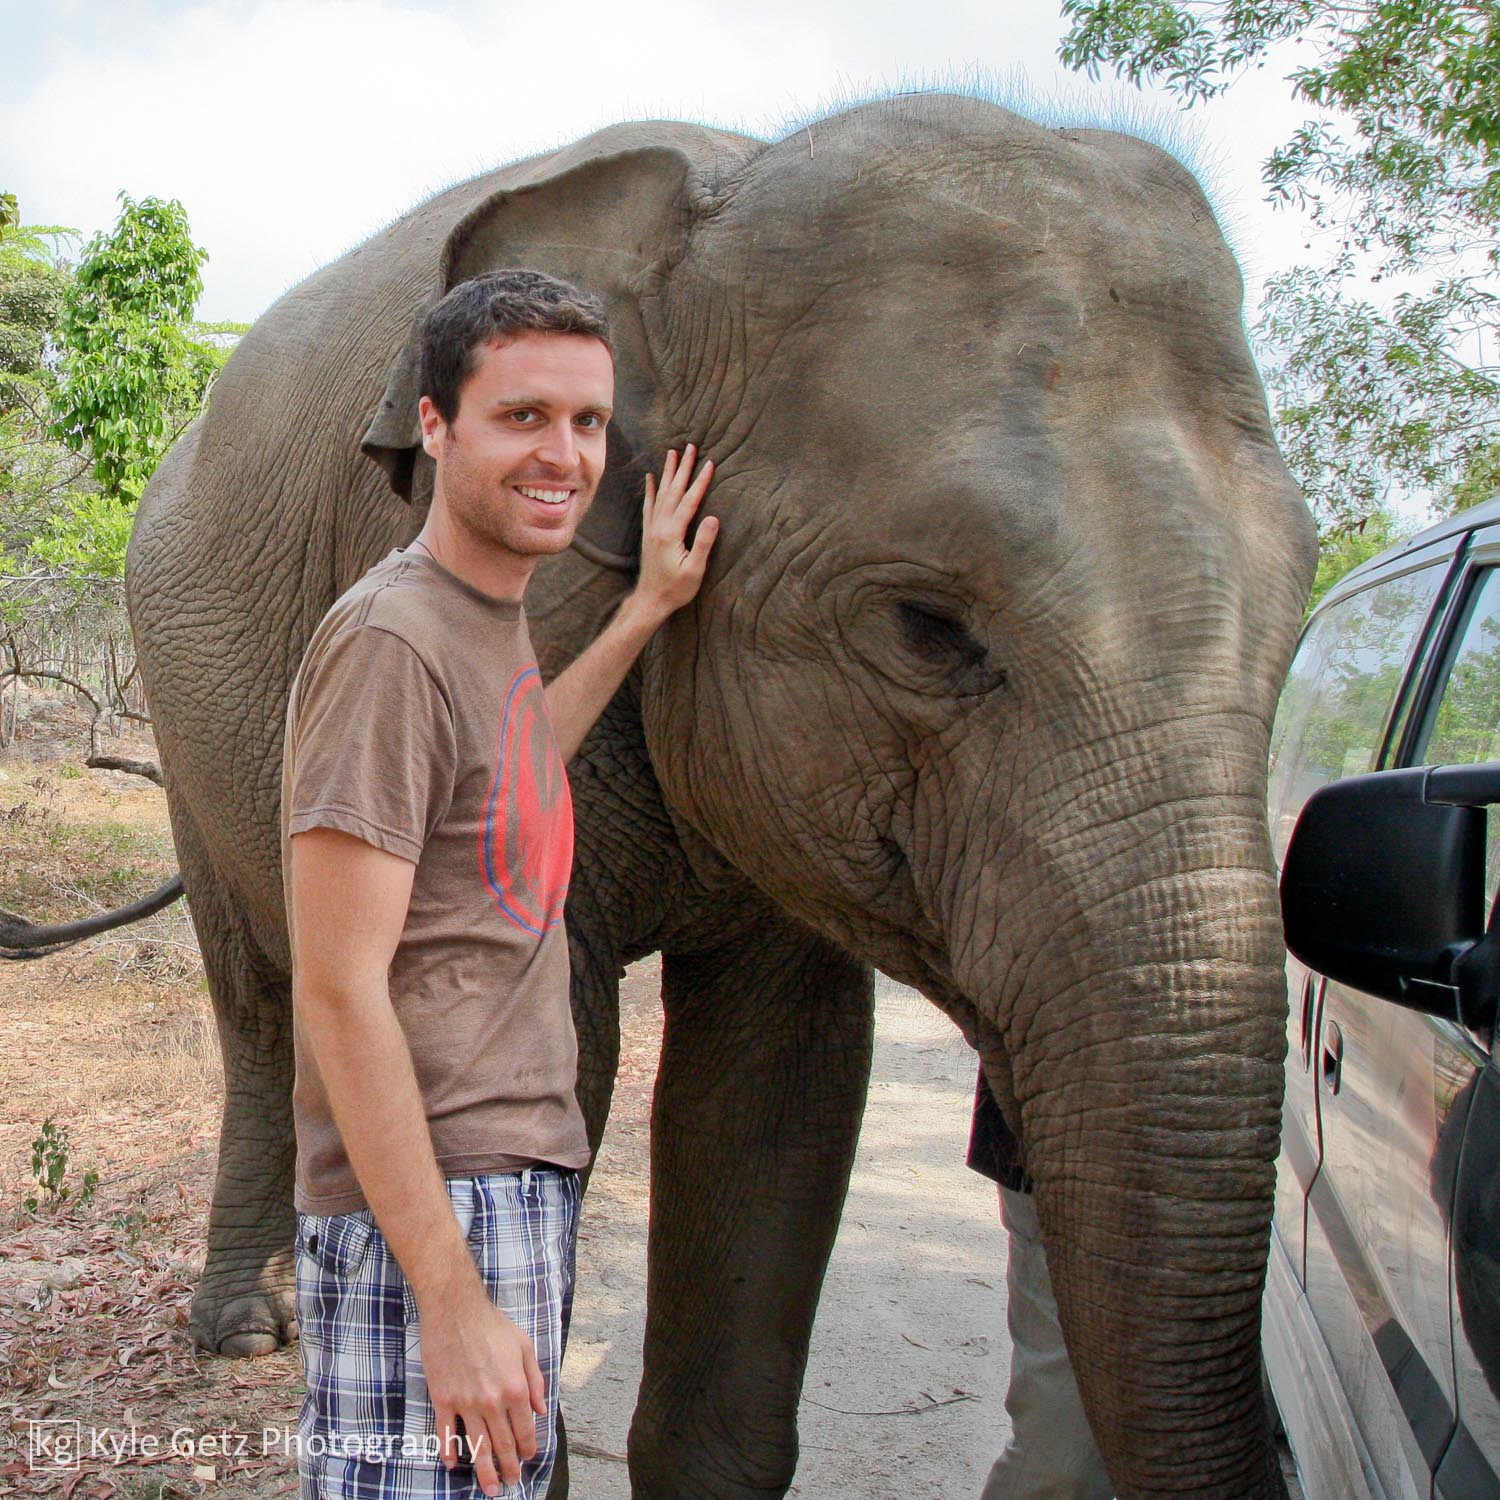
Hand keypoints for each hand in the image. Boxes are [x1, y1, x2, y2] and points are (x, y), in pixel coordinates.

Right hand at [421, 1289, 546, 1495]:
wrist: (456, 1310)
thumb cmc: (492, 1325)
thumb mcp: (524, 1347)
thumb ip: (535, 1380)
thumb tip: (540, 1409)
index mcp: (515, 1388)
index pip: (524, 1429)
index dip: (527, 1447)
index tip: (527, 1458)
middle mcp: (492, 1401)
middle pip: (502, 1444)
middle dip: (508, 1467)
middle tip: (511, 1483)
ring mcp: (466, 1402)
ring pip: (477, 1446)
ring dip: (484, 1470)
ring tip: (490, 1488)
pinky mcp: (443, 1398)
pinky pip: (446, 1432)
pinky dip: (449, 1451)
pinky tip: (453, 1465)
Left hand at [635, 443, 718, 622]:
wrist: (651, 600)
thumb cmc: (676, 589)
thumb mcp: (694, 570)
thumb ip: (703, 543)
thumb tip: (714, 518)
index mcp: (672, 533)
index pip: (689, 501)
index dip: (700, 481)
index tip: (710, 463)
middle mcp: (660, 526)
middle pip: (674, 491)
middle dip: (684, 468)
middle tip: (690, 446)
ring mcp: (652, 528)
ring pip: (661, 493)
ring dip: (668, 473)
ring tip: (672, 453)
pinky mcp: (649, 533)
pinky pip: (649, 505)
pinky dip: (651, 490)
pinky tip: (651, 478)